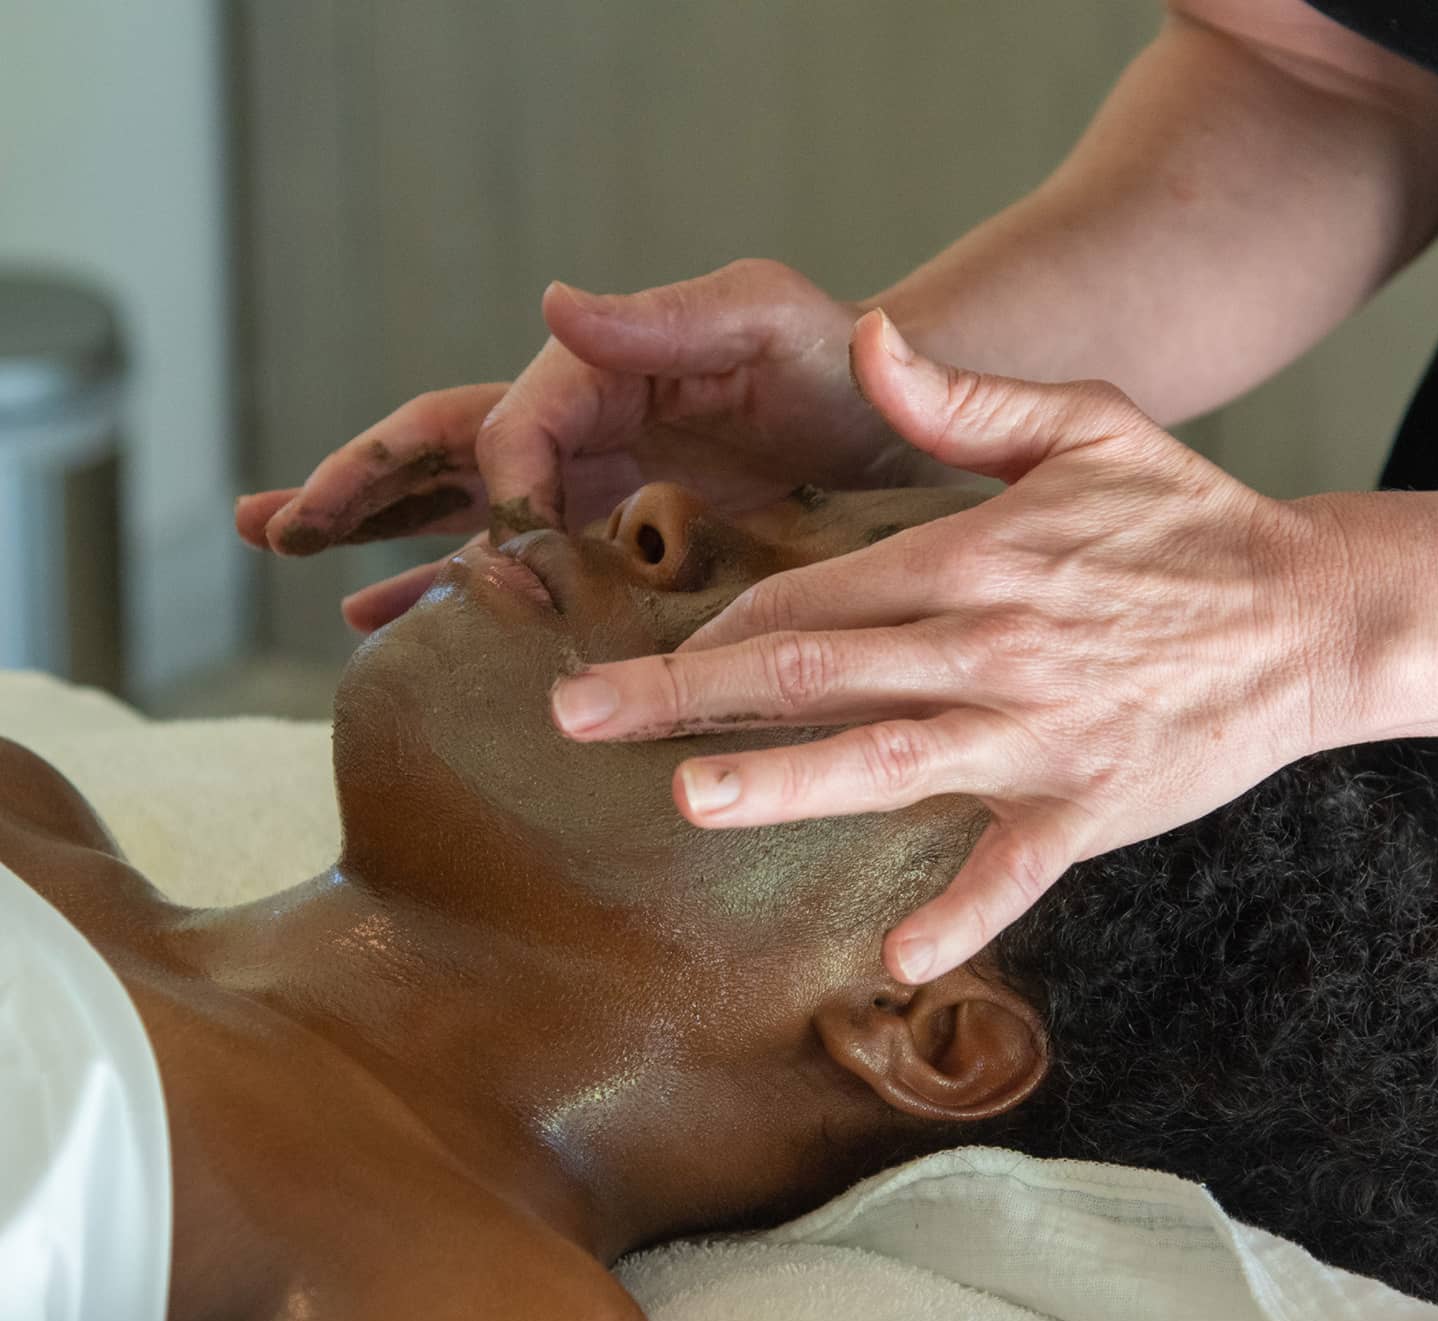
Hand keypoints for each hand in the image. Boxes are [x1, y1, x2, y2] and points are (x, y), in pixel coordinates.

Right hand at [236, 261, 926, 630]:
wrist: (890, 424)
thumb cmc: (836, 361)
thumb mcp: (758, 316)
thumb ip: (659, 318)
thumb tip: (551, 303)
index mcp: (597, 372)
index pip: (504, 429)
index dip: (491, 490)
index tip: (511, 559)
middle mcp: (575, 425)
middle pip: (436, 452)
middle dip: (352, 487)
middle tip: (268, 522)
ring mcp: (585, 485)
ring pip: (456, 513)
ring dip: (374, 541)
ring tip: (296, 564)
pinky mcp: (611, 539)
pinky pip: (516, 564)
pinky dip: (452, 588)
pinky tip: (394, 620)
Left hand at [549, 312, 1357, 982]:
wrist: (1313, 611)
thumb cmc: (1187, 520)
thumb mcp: (1087, 425)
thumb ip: (963, 398)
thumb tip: (866, 341)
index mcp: (974, 556)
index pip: (814, 593)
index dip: (719, 625)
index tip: (647, 657)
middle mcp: (989, 644)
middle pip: (815, 670)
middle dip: (685, 693)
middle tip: (576, 717)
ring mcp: (1038, 733)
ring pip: (887, 759)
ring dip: (785, 781)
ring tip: (687, 796)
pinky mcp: (1090, 806)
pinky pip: (1015, 871)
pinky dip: (962, 916)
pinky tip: (898, 964)